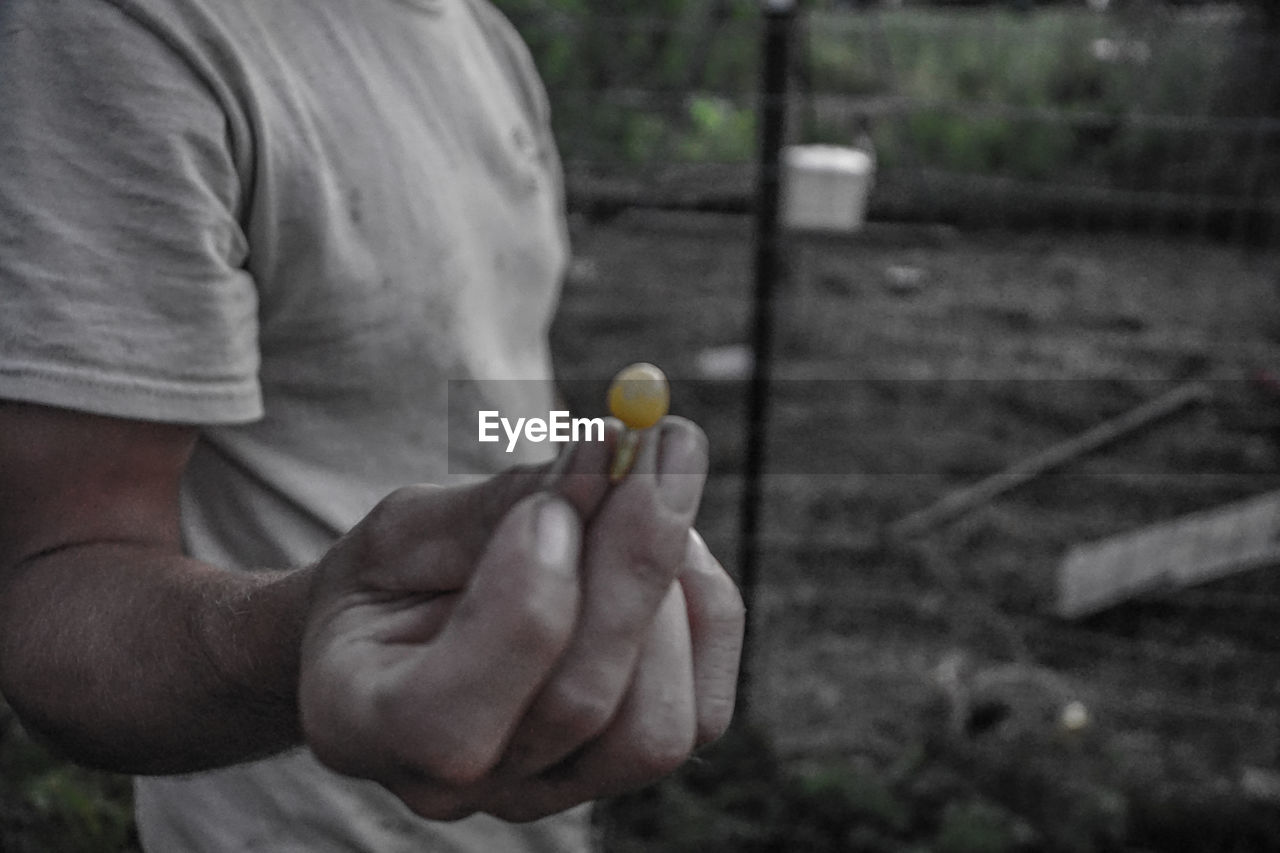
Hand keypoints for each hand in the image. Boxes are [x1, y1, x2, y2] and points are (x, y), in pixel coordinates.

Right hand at [297, 417, 743, 821]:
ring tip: (643, 493)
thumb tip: (613, 449)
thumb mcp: (409, 525)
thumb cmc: (395, 575)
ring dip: (668, 586)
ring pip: (654, 727)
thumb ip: (498, 503)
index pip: (450, 726)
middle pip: (578, 706)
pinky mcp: (625, 768)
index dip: (520, 611)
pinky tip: (675, 544)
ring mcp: (553, 790)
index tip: (548, 504)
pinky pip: (701, 714)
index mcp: (364, 726)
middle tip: (653, 442)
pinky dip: (705, 611)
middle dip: (627, 562)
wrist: (404, 633)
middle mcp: (464, 787)